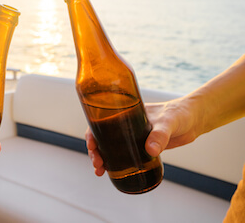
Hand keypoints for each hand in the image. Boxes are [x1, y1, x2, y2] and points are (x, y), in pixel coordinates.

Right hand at [86, 97, 201, 175]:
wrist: (194, 119)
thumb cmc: (180, 113)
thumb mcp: (168, 122)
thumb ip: (160, 135)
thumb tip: (150, 150)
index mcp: (126, 112)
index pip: (101, 121)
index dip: (92, 133)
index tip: (91, 145)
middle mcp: (125, 124)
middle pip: (102, 137)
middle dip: (95, 151)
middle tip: (97, 164)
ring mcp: (132, 136)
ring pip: (111, 147)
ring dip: (103, 159)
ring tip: (100, 172)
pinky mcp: (142, 146)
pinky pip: (124, 155)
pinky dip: (116, 164)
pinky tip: (112, 173)